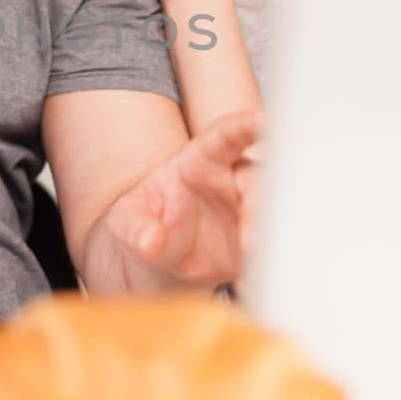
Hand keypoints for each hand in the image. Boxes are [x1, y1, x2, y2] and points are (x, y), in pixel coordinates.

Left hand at [100, 111, 258, 287]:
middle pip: (260, 178)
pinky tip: (252, 277)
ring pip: (274, 214)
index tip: (262, 121)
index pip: (226, 136)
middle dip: (261, 199)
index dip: (245, 126)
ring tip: (251, 256)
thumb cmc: (142, 227)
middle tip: (251, 232)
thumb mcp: (126, 224)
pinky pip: (271, 249)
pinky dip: (268, 261)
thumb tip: (151, 241)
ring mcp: (247, 214)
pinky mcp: (255, 246)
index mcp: (200, 161)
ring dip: (270, 233)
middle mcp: (232, 182)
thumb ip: (138, 230)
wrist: (153, 264)